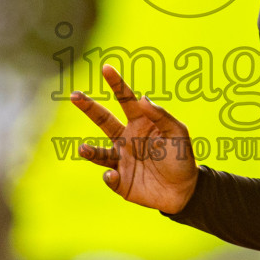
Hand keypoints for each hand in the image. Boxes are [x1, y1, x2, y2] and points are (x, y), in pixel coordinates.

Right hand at [69, 65, 197, 213]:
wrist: (184, 191)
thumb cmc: (181, 158)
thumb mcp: (177, 133)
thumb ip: (161, 116)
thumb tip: (142, 98)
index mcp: (140, 123)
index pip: (126, 100)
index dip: (116, 84)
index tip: (106, 68)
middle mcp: (126, 139)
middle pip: (103, 120)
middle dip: (89, 107)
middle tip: (74, 95)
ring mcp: (121, 160)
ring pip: (99, 153)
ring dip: (90, 151)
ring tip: (83, 148)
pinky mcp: (120, 181)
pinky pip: (109, 178)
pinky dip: (109, 177)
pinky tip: (114, 176)